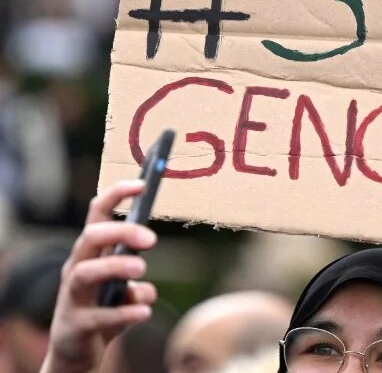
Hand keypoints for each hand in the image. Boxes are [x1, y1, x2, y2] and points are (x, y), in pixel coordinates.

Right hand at [41, 180, 157, 372]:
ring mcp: (72, 298)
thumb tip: (145, 291)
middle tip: (152, 239)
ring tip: (142, 268)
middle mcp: (77, 270)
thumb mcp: (123, 295)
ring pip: (84, 274)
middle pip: (90, 238)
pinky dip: (123, 313)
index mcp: (91, 255)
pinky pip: (97, 316)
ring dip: (114, 267)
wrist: (76, 353)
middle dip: (119, 231)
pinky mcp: (76, 325)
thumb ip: (136, 287)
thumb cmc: (103, 312)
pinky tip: (145, 312)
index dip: (116, 195)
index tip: (143, 184)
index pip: (97, 215)